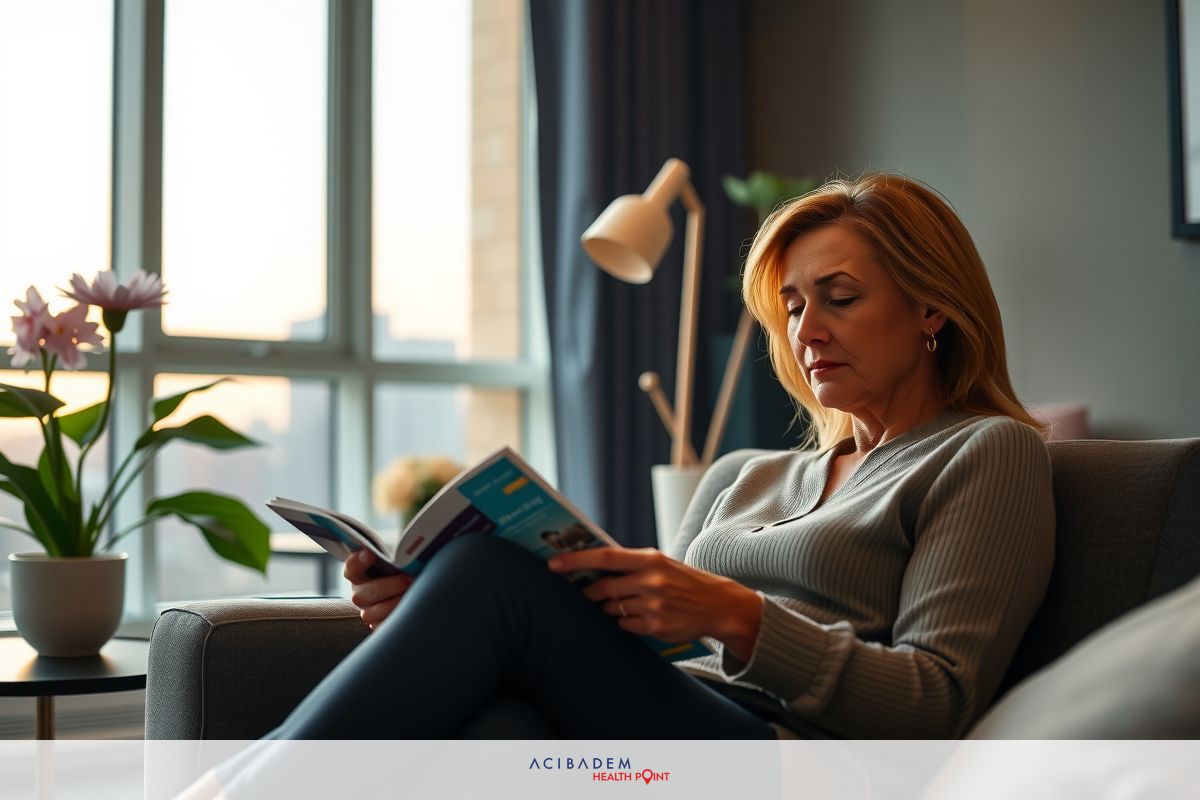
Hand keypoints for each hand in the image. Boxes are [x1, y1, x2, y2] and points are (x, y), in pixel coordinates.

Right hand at [343, 550, 413, 630]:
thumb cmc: (399, 573)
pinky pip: (381, 627)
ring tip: (410, 596)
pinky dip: (394, 619)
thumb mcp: (393, 562)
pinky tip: (406, 611)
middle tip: (409, 580)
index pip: (351, 568)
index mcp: (359, 575)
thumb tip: (402, 554)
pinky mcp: (376, 625)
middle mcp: (359, 594)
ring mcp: (366, 611)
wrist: (407, 592)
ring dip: (394, 604)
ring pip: (372, 613)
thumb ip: (391, 557)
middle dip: (390, 586)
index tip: (370, 554)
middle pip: (366, 593)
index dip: (358, 562)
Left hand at [547, 547, 762, 661]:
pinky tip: (639, 617)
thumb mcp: (660, 564)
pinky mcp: (657, 626)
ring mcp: (654, 604)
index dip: (576, 560)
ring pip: (612, 608)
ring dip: (609, 608)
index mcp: (649, 559)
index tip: (553, 563)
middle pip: (603, 587)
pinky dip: (624, 622)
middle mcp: (651, 580)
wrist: (718, 604)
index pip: (604, 556)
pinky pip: (625, 625)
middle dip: (589, 592)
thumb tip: (592, 566)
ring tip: (623, 604)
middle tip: (584, 593)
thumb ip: (630, 564)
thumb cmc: (684, 581)